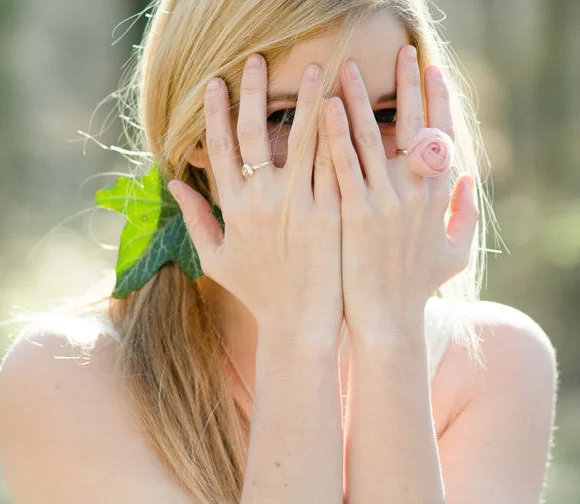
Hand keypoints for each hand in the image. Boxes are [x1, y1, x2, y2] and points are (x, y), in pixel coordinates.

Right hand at [168, 54, 342, 345]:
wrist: (301, 321)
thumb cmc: (257, 291)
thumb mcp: (216, 259)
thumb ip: (196, 218)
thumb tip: (173, 180)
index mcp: (234, 208)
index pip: (221, 147)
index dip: (217, 112)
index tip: (218, 82)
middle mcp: (264, 200)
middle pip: (256, 133)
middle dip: (254, 93)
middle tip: (257, 59)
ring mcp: (300, 205)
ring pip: (302, 141)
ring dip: (308, 101)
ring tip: (317, 68)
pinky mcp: (331, 212)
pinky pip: (333, 165)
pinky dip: (336, 134)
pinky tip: (343, 108)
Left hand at [323, 45, 478, 333]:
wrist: (387, 321)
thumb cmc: (417, 287)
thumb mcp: (455, 252)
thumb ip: (465, 212)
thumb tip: (469, 177)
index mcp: (438, 195)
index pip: (441, 134)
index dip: (437, 99)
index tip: (431, 70)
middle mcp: (415, 192)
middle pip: (411, 125)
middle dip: (405, 86)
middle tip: (399, 52)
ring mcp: (385, 202)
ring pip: (370, 138)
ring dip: (359, 100)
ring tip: (347, 69)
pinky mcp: (354, 215)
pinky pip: (342, 166)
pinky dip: (334, 134)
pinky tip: (324, 107)